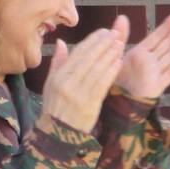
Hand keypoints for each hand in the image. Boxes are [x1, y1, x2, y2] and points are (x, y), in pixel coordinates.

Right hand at [40, 18, 127, 132]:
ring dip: (109, 55)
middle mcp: (67, 84)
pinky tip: (118, 62)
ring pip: (97, 70)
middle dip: (103, 44)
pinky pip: (102, 84)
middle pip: (88, 59)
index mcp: (57, 77)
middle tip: (115, 34)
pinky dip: (110, 72)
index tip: (103, 32)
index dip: (91, 41)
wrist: (57, 136)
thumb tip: (62, 42)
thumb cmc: (55, 108)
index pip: (77, 53)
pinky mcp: (89, 105)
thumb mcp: (50, 84)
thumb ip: (57, 62)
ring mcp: (78, 95)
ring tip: (120, 44)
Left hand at [115, 14, 169, 99]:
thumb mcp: (117, 53)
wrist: (116, 100)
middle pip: (167, 44)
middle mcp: (151, 62)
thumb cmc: (117, 78)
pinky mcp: (158, 85)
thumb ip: (121, 35)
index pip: (156, 37)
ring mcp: (156, 73)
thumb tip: (122, 16)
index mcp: (141, 53)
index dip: (166, 27)